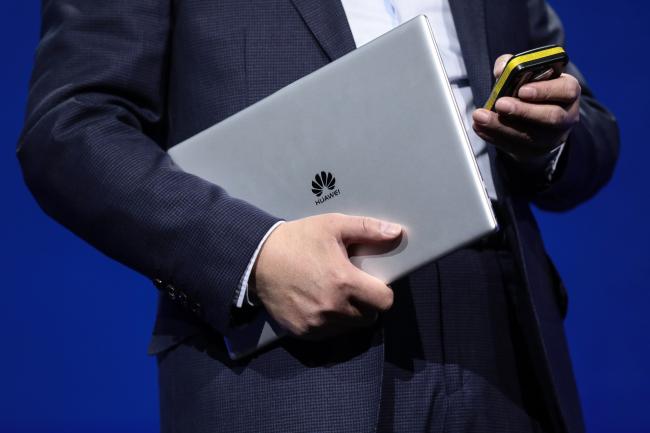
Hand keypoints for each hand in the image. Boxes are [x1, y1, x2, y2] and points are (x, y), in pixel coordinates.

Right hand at [252, 213, 400, 338]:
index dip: (382, 292)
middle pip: (369, 318)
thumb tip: (396, 232)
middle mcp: (333, 308)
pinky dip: (328, 323)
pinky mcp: (302, 332)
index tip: (372, 283)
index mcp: (345, 282)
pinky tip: (318, 304)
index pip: (384, 301)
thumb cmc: (298, 240)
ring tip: (334, 295)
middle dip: (366, 304)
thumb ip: (367, 229)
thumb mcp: (333, 226)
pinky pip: (327, 334)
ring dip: (348, 316)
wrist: (257, 259)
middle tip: (353, 288)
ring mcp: (316, 323)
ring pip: (348, 328)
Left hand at [472, 54, 580, 160]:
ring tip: (480, 117)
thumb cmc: (534, 91)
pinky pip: (513, 146)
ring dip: (501, 126)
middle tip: (500, 104)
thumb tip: (501, 70)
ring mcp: (551, 137)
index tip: (522, 90)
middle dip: (523, 111)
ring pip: (529, 135)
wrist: (538, 121)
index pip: (566, 90)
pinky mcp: (534, 151)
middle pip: (550, 116)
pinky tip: (479, 128)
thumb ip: (514, 66)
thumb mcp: (529, 74)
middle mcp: (565, 116)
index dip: (545, 90)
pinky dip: (493, 136)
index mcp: (568, 92)